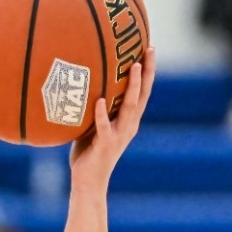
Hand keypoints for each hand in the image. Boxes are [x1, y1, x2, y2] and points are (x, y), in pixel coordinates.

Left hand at [70, 48, 155, 194]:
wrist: (88, 183)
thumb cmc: (87, 153)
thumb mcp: (92, 126)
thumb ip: (94, 108)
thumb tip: (81, 85)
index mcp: (128, 121)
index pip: (142, 92)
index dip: (147, 71)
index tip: (149, 48)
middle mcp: (129, 126)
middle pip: (143, 94)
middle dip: (147, 71)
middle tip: (150, 49)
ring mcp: (119, 135)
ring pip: (130, 107)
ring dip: (132, 87)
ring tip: (133, 67)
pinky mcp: (105, 145)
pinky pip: (104, 127)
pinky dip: (102, 114)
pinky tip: (100, 101)